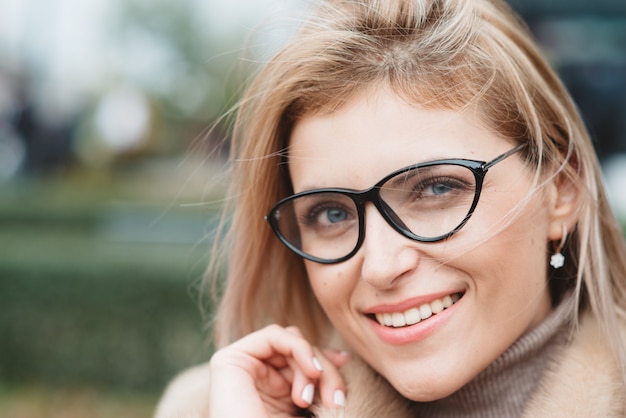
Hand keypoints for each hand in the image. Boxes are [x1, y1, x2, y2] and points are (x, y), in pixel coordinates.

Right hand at [208, 324, 349, 417]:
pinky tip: (311, 374)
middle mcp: (256, 381)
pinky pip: (274, 335)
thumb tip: (342, 357)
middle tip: (336, 401)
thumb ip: (320, 386)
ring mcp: (241, 370)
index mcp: (273, 396)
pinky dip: (300, 349)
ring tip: (311, 399)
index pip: (303, 363)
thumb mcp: (308, 414)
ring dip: (313, 364)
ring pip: (291, 341)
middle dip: (325, 371)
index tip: (343, 391)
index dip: (327, 368)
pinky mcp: (228, 361)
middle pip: (299, 352)